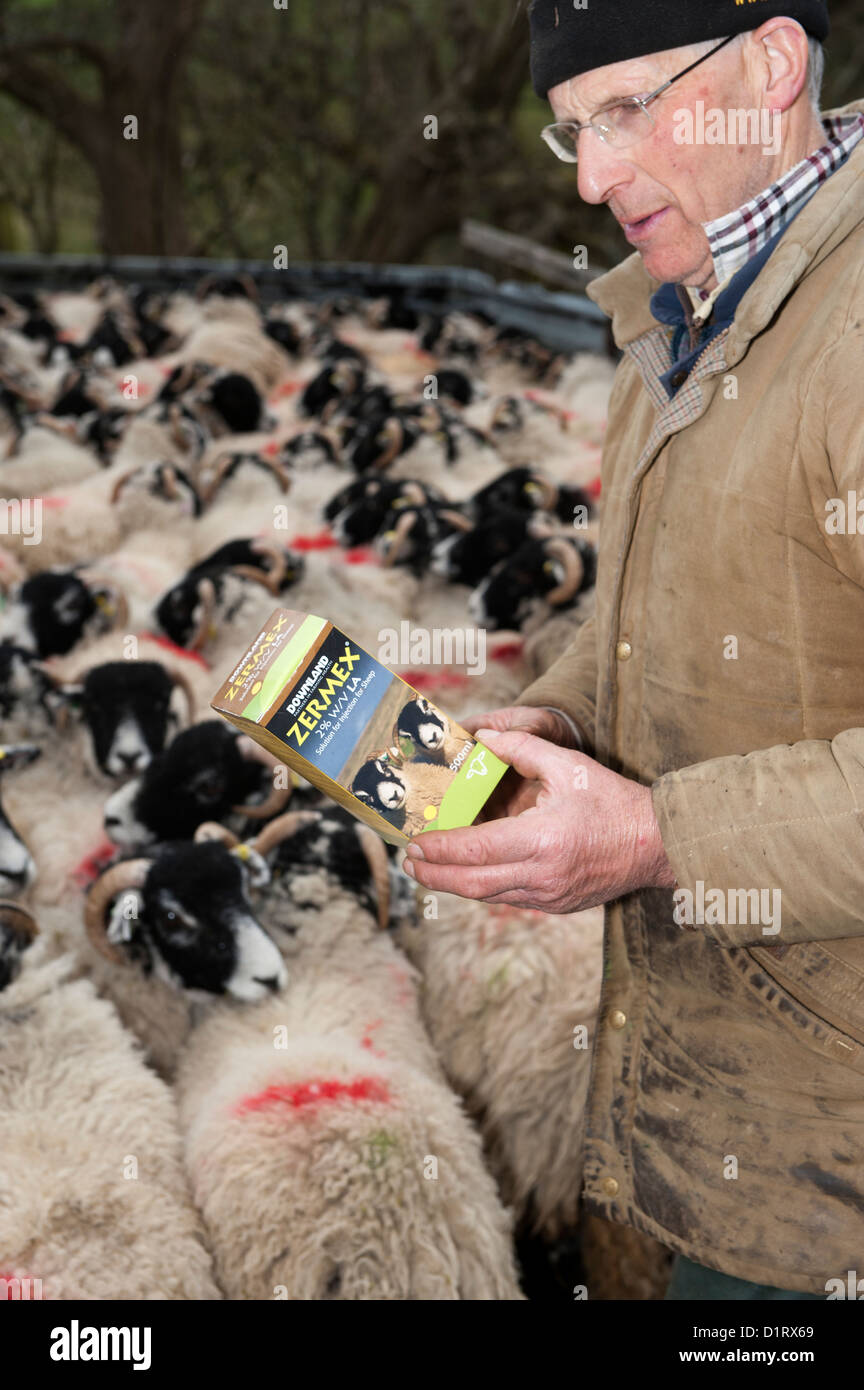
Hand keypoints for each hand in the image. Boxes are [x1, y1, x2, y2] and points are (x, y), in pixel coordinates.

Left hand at [402, 726, 675, 912]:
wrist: (656, 844)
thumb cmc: (613, 802)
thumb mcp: (569, 765)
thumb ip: (522, 748)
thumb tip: (483, 738)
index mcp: (541, 840)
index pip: (473, 850)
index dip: (438, 849)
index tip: (415, 842)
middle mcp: (541, 875)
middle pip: (470, 883)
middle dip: (434, 874)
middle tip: (410, 862)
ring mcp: (548, 896)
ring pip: (486, 896)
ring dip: (453, 885)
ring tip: (429, 870)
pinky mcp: (556, 906)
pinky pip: (508, 899)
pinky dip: (482, 888)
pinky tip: (469, 875)